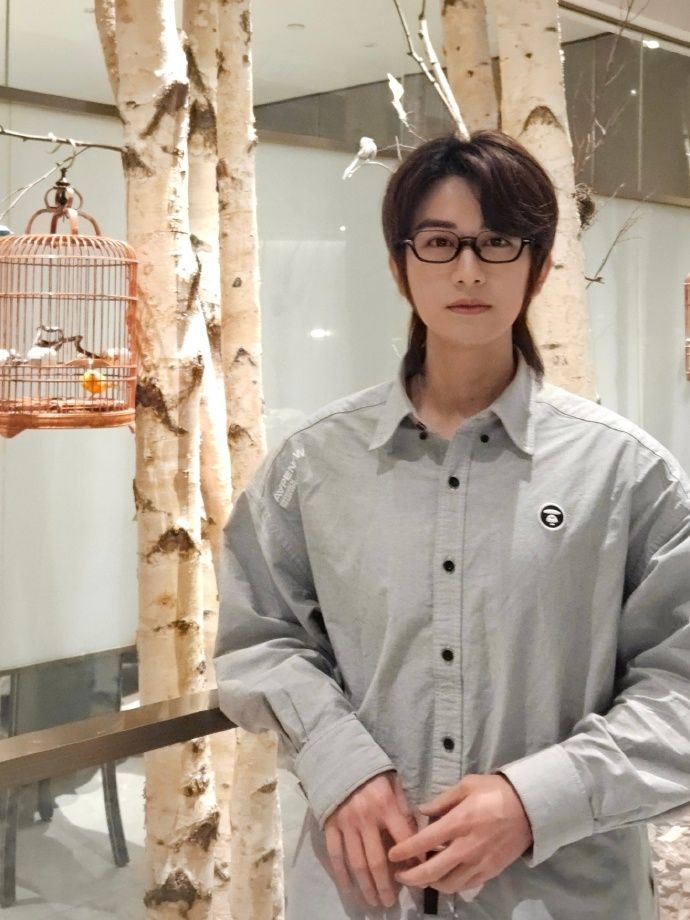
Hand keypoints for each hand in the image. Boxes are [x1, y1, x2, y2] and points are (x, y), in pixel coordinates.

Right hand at [324, 771, 416, 908]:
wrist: (338, 757)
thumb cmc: (372, 772)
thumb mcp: (394, 783)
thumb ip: (403, 809)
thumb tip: (416, 836)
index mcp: (386, 806)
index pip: (403, 841)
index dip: (412, 861)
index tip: (418, 877)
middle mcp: (366, 818)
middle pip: (377, 860)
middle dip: (385, 885)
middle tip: (390, 903)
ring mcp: (346, 823)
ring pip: (356, 862)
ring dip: (366, 885)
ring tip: (373, 901)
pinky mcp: (330, 825)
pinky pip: (335, 855)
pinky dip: (341, 874)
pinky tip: (349, 889)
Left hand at [388, 774, 531, 894]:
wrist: (530, 807)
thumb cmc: (495, 791)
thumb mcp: (467, 785)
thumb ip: (442, 800)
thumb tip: (422, 811)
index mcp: (458, 822)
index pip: (424, 842)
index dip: (404, 850)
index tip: (392, 854)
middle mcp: (466, 847)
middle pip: (432, 872)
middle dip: (411, 877)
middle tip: (399, 876)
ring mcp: (479, 863)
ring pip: (448, 884)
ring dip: (431, 884)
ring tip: (421, 876)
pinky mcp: (490, 871)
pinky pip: (466, 885)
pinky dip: (451, 885)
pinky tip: (444, 877)